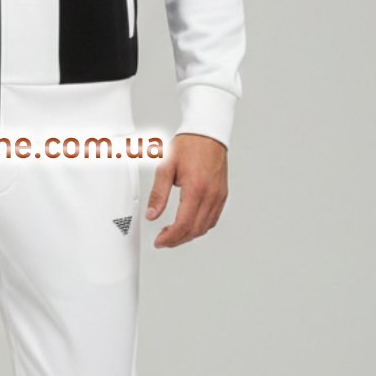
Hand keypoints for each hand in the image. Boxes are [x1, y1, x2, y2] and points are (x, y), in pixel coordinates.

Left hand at [146, 133, 228, 248]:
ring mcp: (219, 196)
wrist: (208, 133)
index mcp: (196, 188)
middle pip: (195, 230)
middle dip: (177, 240)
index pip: (183, 224)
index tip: (159, 242)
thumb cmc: (189, 145)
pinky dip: (200, 226)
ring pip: (205, 227)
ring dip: (188, 235)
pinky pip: (213, 219)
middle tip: (163, 240)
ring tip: (173, 234)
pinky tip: (189, 224)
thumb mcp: (166, 167)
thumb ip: (158, 194)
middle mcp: (211, 194)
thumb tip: (152, 214)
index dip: (170, 237)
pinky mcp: (222, 195)